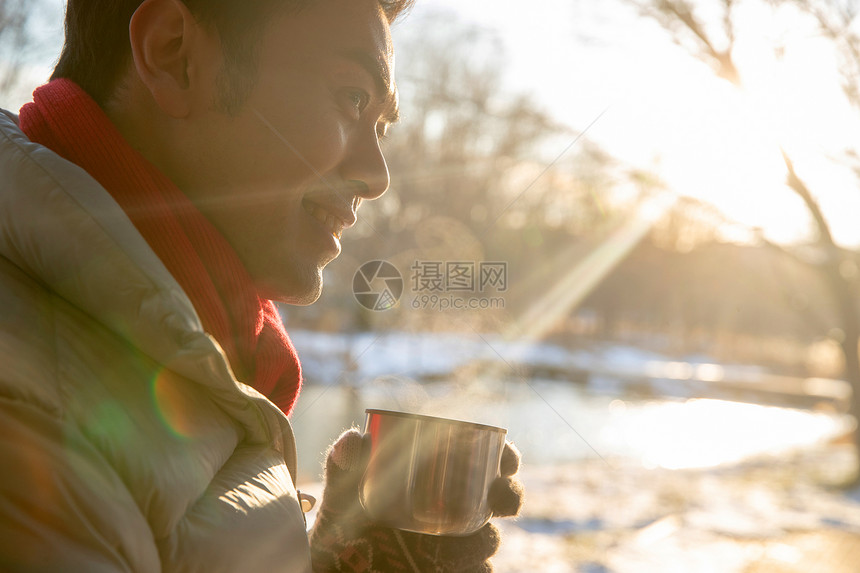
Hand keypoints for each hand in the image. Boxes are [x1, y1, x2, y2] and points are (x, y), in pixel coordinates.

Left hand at [308, 429, 523, 571]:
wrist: (342, 565)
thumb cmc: (344, 526)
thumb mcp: (342, 495)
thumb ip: (343, 466)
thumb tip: (353, 438)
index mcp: (441, 481)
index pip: (486, 462)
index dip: (505, 458)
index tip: (505, 458)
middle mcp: (456, 512)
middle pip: (500, 499)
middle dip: (508, 496)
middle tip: (497, 497)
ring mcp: (458, 547)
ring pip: (489, 541)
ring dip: (480, 540)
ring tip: (452, 544)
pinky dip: (475, 570)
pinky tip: (452, 569)